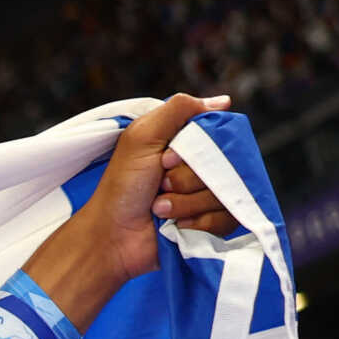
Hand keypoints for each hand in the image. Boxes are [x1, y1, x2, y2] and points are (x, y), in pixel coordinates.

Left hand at [25, 92, 243, 329]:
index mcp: (189, 144)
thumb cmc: (122, 186)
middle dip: (187, 179)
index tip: (166, 159)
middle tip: (159, 185)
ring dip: (187, 203)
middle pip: (225, 166)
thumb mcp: (143, 137)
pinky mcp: (210, 226)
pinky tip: (175, 225)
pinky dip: (198, 223)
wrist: (111, 237)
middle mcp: (202, 168)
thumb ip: (179, 109)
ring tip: (159, 208)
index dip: (197, 150)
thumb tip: (223, 101)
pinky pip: (227, 220)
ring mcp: (207, 197)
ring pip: (226, 194)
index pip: (222, 135)